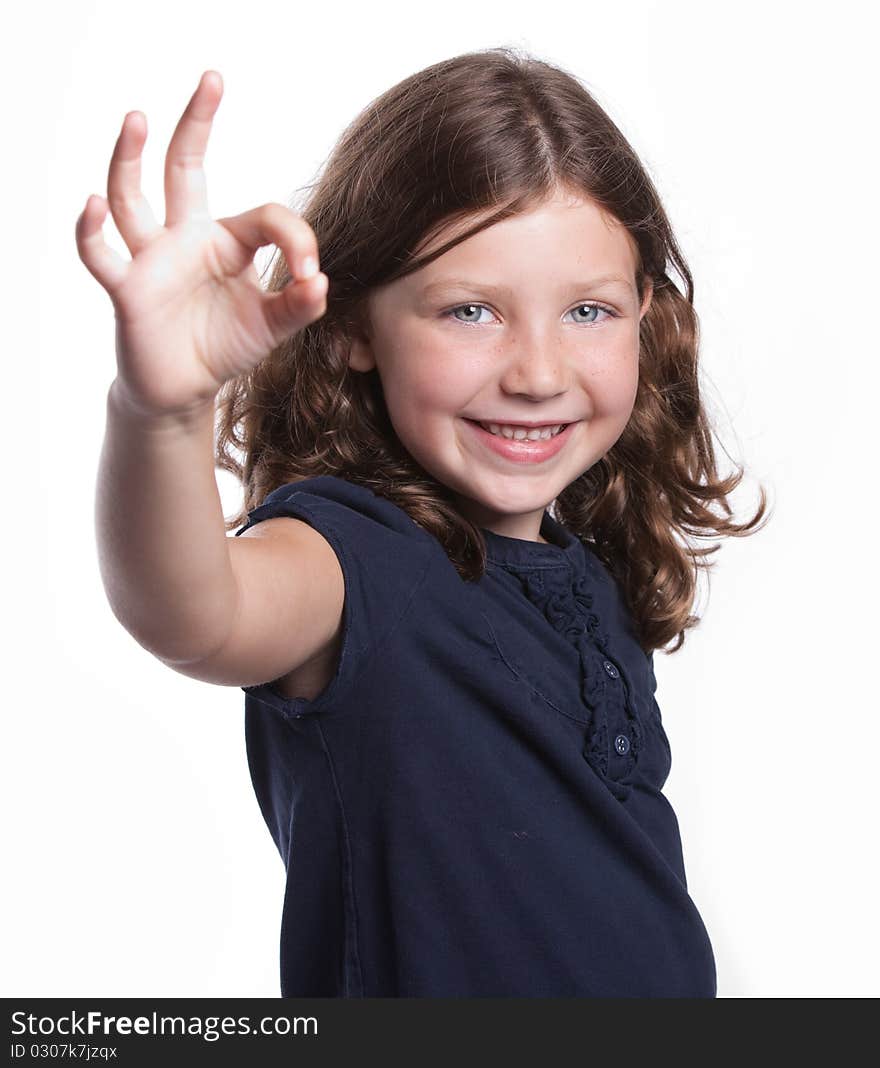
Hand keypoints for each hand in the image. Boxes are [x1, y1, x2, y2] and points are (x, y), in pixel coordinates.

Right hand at [76, 70, 327, 417]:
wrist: (185, 387)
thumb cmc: (225, 346)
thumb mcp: (272, 328)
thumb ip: (299, 306)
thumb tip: (321, 281)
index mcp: (229, 242)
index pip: (266, 218)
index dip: (295, 241)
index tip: (310, 277)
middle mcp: (187, 237)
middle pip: (185, 166)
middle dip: (197, 122)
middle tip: (212, 80)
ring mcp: (153, 258)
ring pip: (134, 197)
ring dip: (131, 158)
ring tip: (136, 119)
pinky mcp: (127, 287)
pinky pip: (101, 253)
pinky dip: (91, 231)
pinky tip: (92, 204)